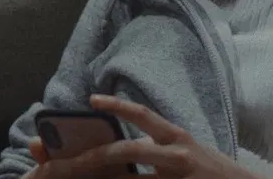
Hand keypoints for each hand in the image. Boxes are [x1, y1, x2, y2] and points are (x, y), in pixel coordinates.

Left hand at [25, 95, 263, 178]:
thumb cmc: (216, 175)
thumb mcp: (191, 155)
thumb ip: (159, 150)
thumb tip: (122, 150)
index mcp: (177, 139)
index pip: (142, 116)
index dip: (116, 106)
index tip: (91, 100)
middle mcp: (175, 156)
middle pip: (122, 154)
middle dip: (85, 159)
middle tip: (56, 164)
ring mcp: (176, 177)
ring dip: (96, 177)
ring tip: (67, 175)